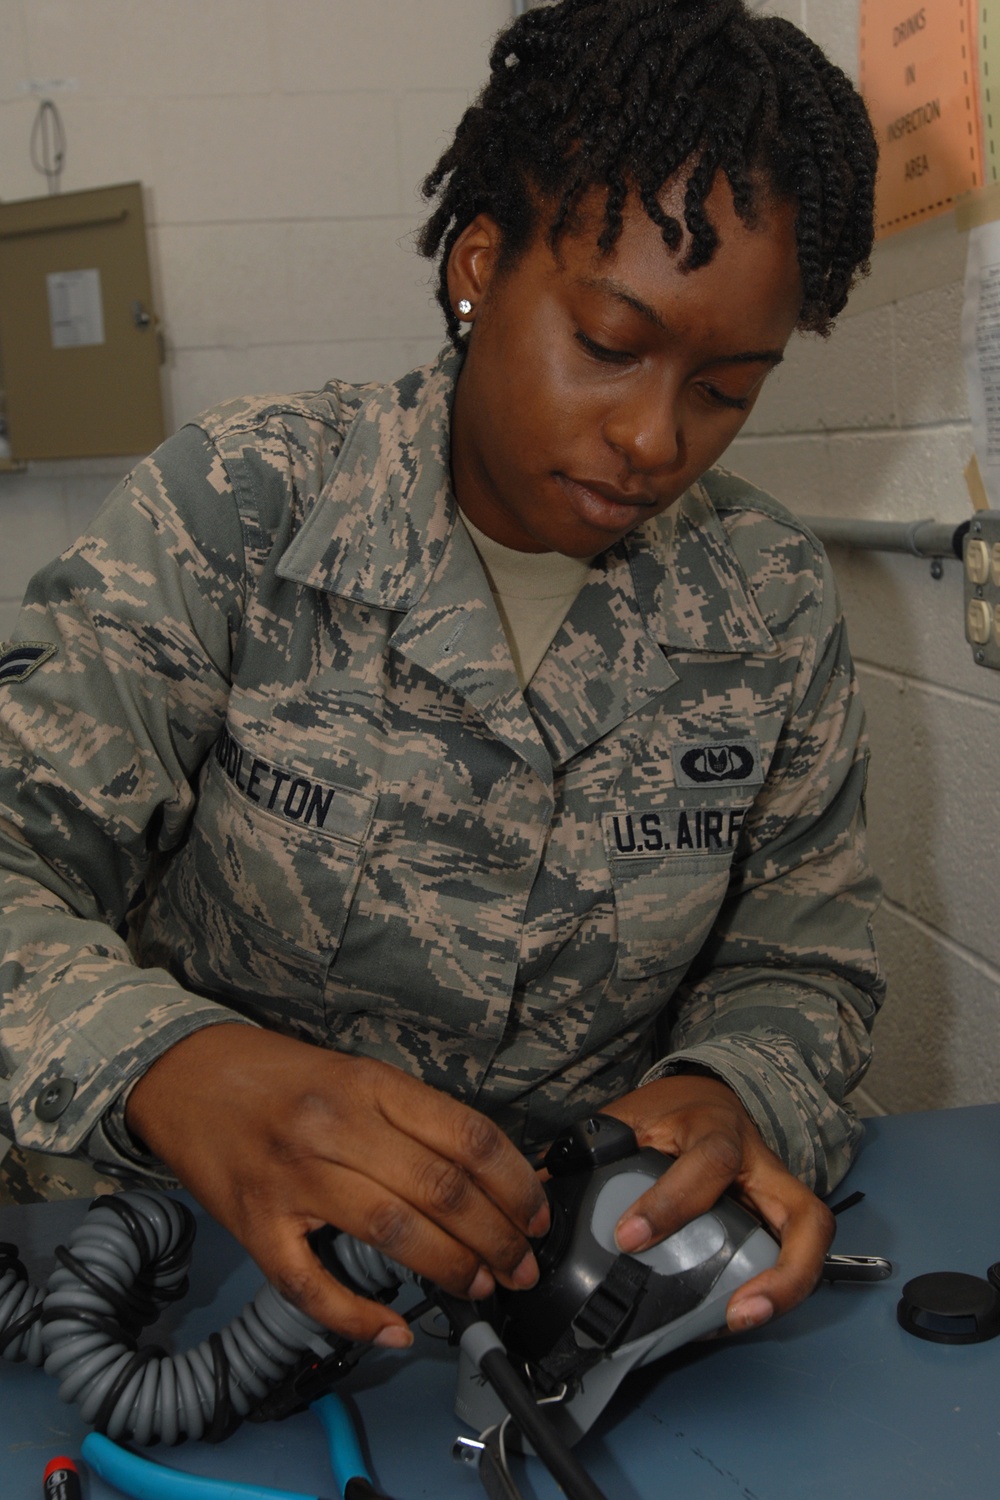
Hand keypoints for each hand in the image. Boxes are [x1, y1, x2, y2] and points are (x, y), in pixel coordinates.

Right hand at [125, 1025, 548, 1346]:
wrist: (184, 1074)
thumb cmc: (279, 1075)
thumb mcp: (352, 1072)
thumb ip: (409, 1117)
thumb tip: (482, 1172)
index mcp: (369, 1084)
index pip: (466, 1136)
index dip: (515, 1184)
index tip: (537, 1216)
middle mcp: (335, 1126)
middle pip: (441, 1190)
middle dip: (497, 1238)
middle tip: (521, 1266)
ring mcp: (293, 1178)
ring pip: (392, 1232)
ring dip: (450, 1269)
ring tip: (479, 1287)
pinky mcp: (254, 1224)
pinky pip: (310, 1284)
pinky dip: (358, 1317)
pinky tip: (394, 1331)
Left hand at [601, 1074, 833, 1332]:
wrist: (710, 1096)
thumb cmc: (672, 1112)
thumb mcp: (632, 1118)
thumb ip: (593, 1153)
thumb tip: (541, 1193)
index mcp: (717, 1132)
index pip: (709, 1163)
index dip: (672, 1203)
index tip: (628, 1237)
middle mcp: (762, 1167)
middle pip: (805, 1216)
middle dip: (784, 1271)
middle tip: (740, 1311)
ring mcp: (778, 1197)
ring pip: (811, 1244)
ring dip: (785, 1290)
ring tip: (740, 1323)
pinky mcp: (778, 1221)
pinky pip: (790, 1259)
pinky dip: (769, 1292)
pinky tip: (727, 1318)